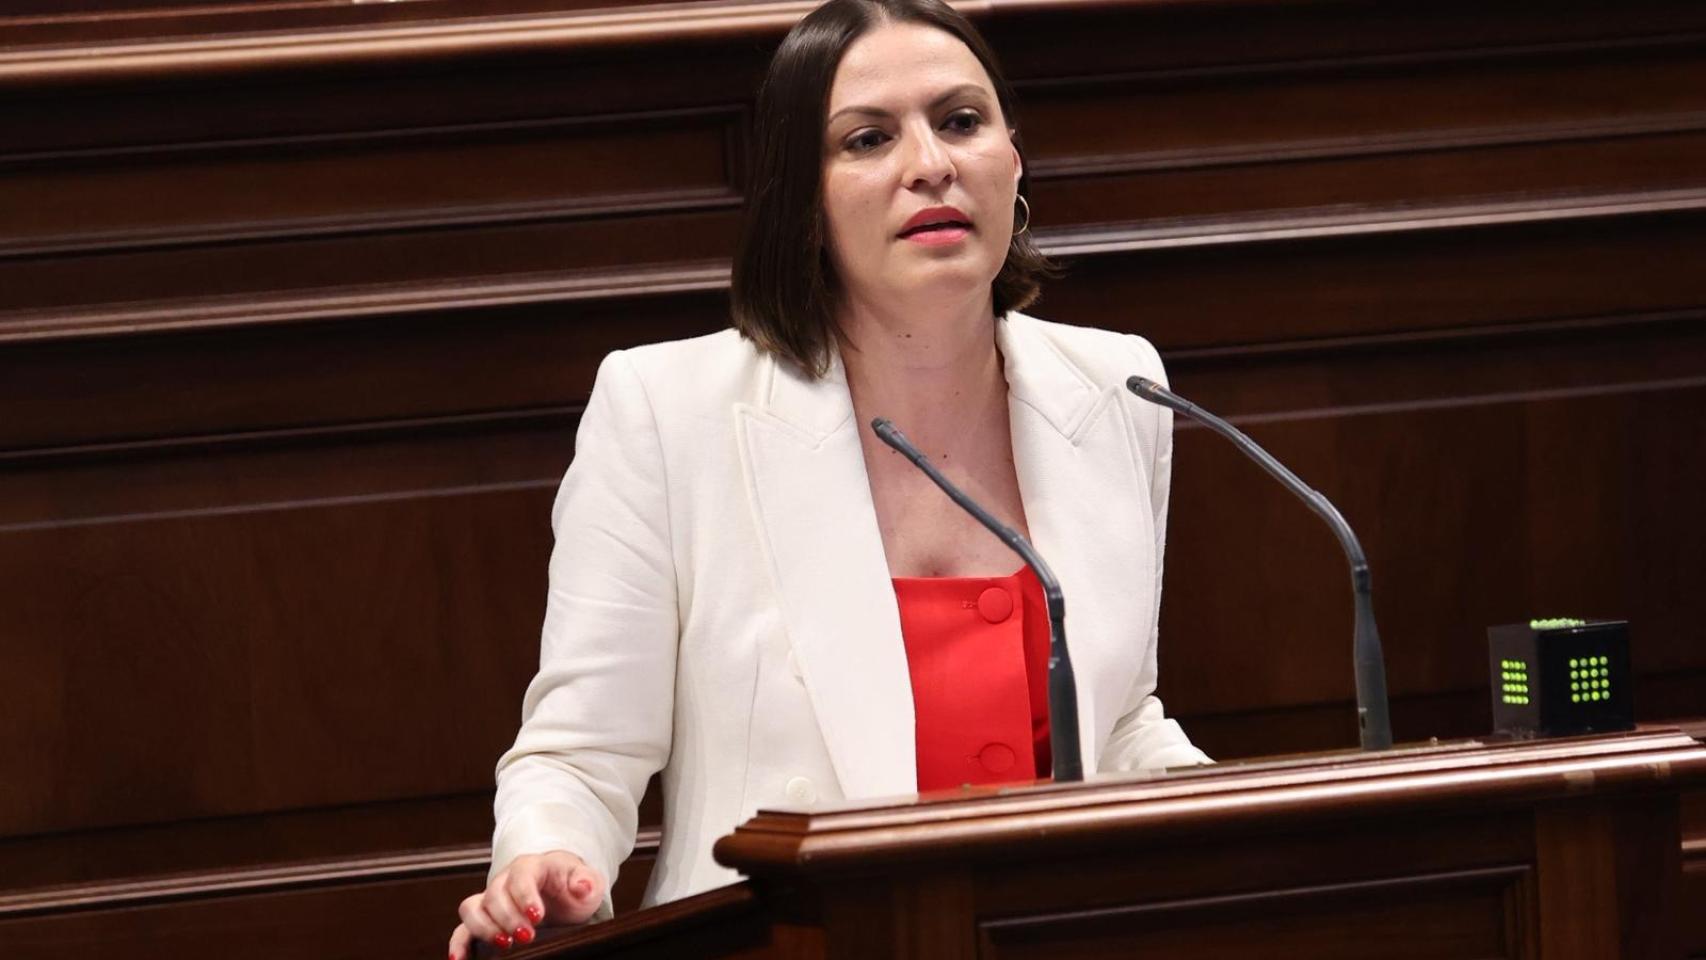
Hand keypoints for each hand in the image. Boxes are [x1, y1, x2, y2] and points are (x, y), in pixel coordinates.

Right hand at [447, 851, 605, 958]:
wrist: (559, 889)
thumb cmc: (572, 884)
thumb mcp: (588, 882)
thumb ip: (587, 882)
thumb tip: (583, 885)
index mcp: (532, 867)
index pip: (521, 875)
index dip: (525, 896)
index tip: (536, 917)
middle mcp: (505, 880)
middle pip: (495, 894)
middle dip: (508, 917)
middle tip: (527, 937)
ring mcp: (491, 900)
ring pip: (472, 908)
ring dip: (484, 928)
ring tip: (504, 945)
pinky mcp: (484, 920)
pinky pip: (462, 929)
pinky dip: (458, 943)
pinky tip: (459, 959)